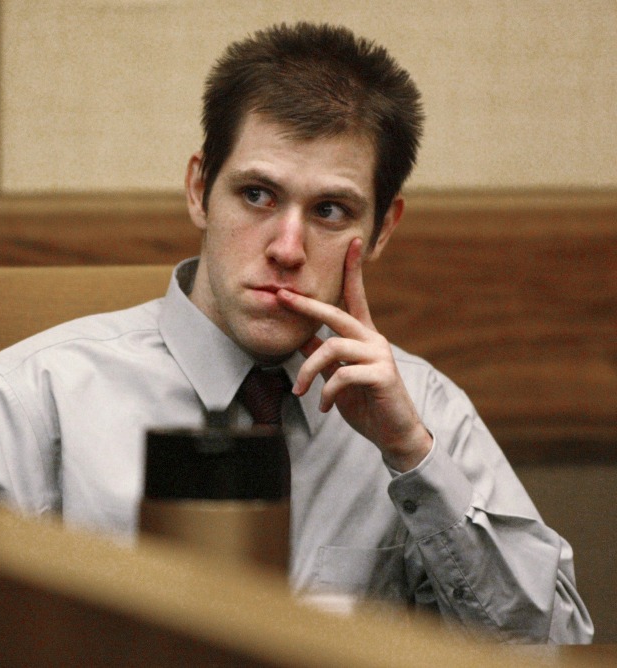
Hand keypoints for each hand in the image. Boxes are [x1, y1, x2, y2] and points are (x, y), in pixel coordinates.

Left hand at [276, 238, 431, 471]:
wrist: (393, 433)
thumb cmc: (365, 402)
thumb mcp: (338, 376)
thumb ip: (322, 355)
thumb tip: (298, 337)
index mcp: (363, 336)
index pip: (356, 296)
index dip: (353, 270)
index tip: (352, 241)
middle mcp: (373, 340)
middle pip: (336, 313)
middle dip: (306, 305)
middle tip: (281, 296)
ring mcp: (379, 356)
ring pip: (332, 347)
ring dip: (309, 371)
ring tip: (300, 391)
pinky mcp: (383, 375)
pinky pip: (343, 375)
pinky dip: (327, 392)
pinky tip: (325, 406)